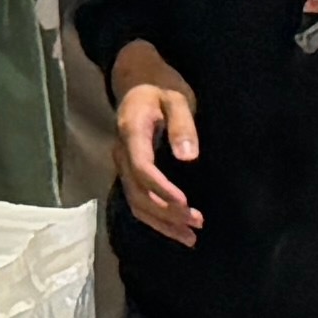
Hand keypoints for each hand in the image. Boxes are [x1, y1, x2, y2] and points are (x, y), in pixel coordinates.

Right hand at [113, 50, 205, 242]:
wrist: (138, 81)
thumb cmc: (161, 87)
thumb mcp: (177, 98)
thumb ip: (183, 125)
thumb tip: (188, 157)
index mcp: (131, 133)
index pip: (141, 168)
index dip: (162, 189)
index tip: (185, 204)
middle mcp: (121, 153)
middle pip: (138, 192)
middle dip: (166, 212)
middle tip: (196, 223)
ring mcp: (122, 164)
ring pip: (136, 202)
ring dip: (161, 222)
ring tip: (189, 237)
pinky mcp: (129, 172)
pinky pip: (137, 200)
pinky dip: (155, 218)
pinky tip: (175, 229)